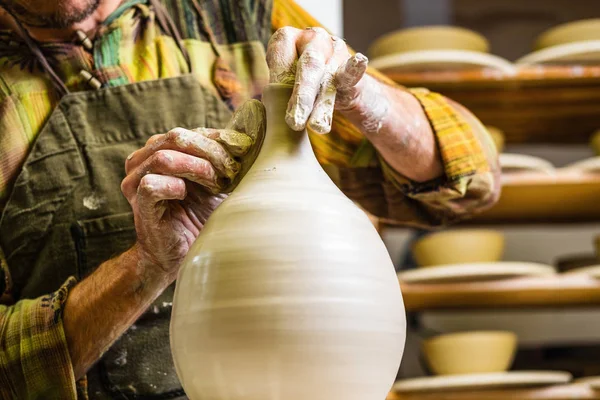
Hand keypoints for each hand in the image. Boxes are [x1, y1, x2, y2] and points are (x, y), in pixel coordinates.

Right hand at [120, 100, 265, 278]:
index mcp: (160, 149)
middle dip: (209, 151)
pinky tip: (187, 196)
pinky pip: (152, 185)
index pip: (188, 132)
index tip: (240, 155)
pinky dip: (175, 187)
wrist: (186, 253)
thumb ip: (222, 157)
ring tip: (215, 183)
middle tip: (230, 170)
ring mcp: (136, 182)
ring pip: (163, 157)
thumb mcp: (216, 180)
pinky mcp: (139, 205)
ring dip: (196, 167)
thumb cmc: (201, 214)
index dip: (216, 140)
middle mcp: (143, 161)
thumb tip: (245, 138)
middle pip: (176, 138)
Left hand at [267, 26, 368, 133]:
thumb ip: (275, 88)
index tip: (272, 96)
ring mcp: (334, 51)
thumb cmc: (301, 82)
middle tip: (294, 122)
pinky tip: (359, 61)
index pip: (281, 50)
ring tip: (317, 127)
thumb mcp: (285, 82)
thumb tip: (254, 108)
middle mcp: (312, 40)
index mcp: (288, 39)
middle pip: (308, 66)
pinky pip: (351, 70)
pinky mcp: (350, 67)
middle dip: (302, 96)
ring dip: (322, 104)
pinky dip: (353, 68)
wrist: (337, 86)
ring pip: (328, 78)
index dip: (279, 71)